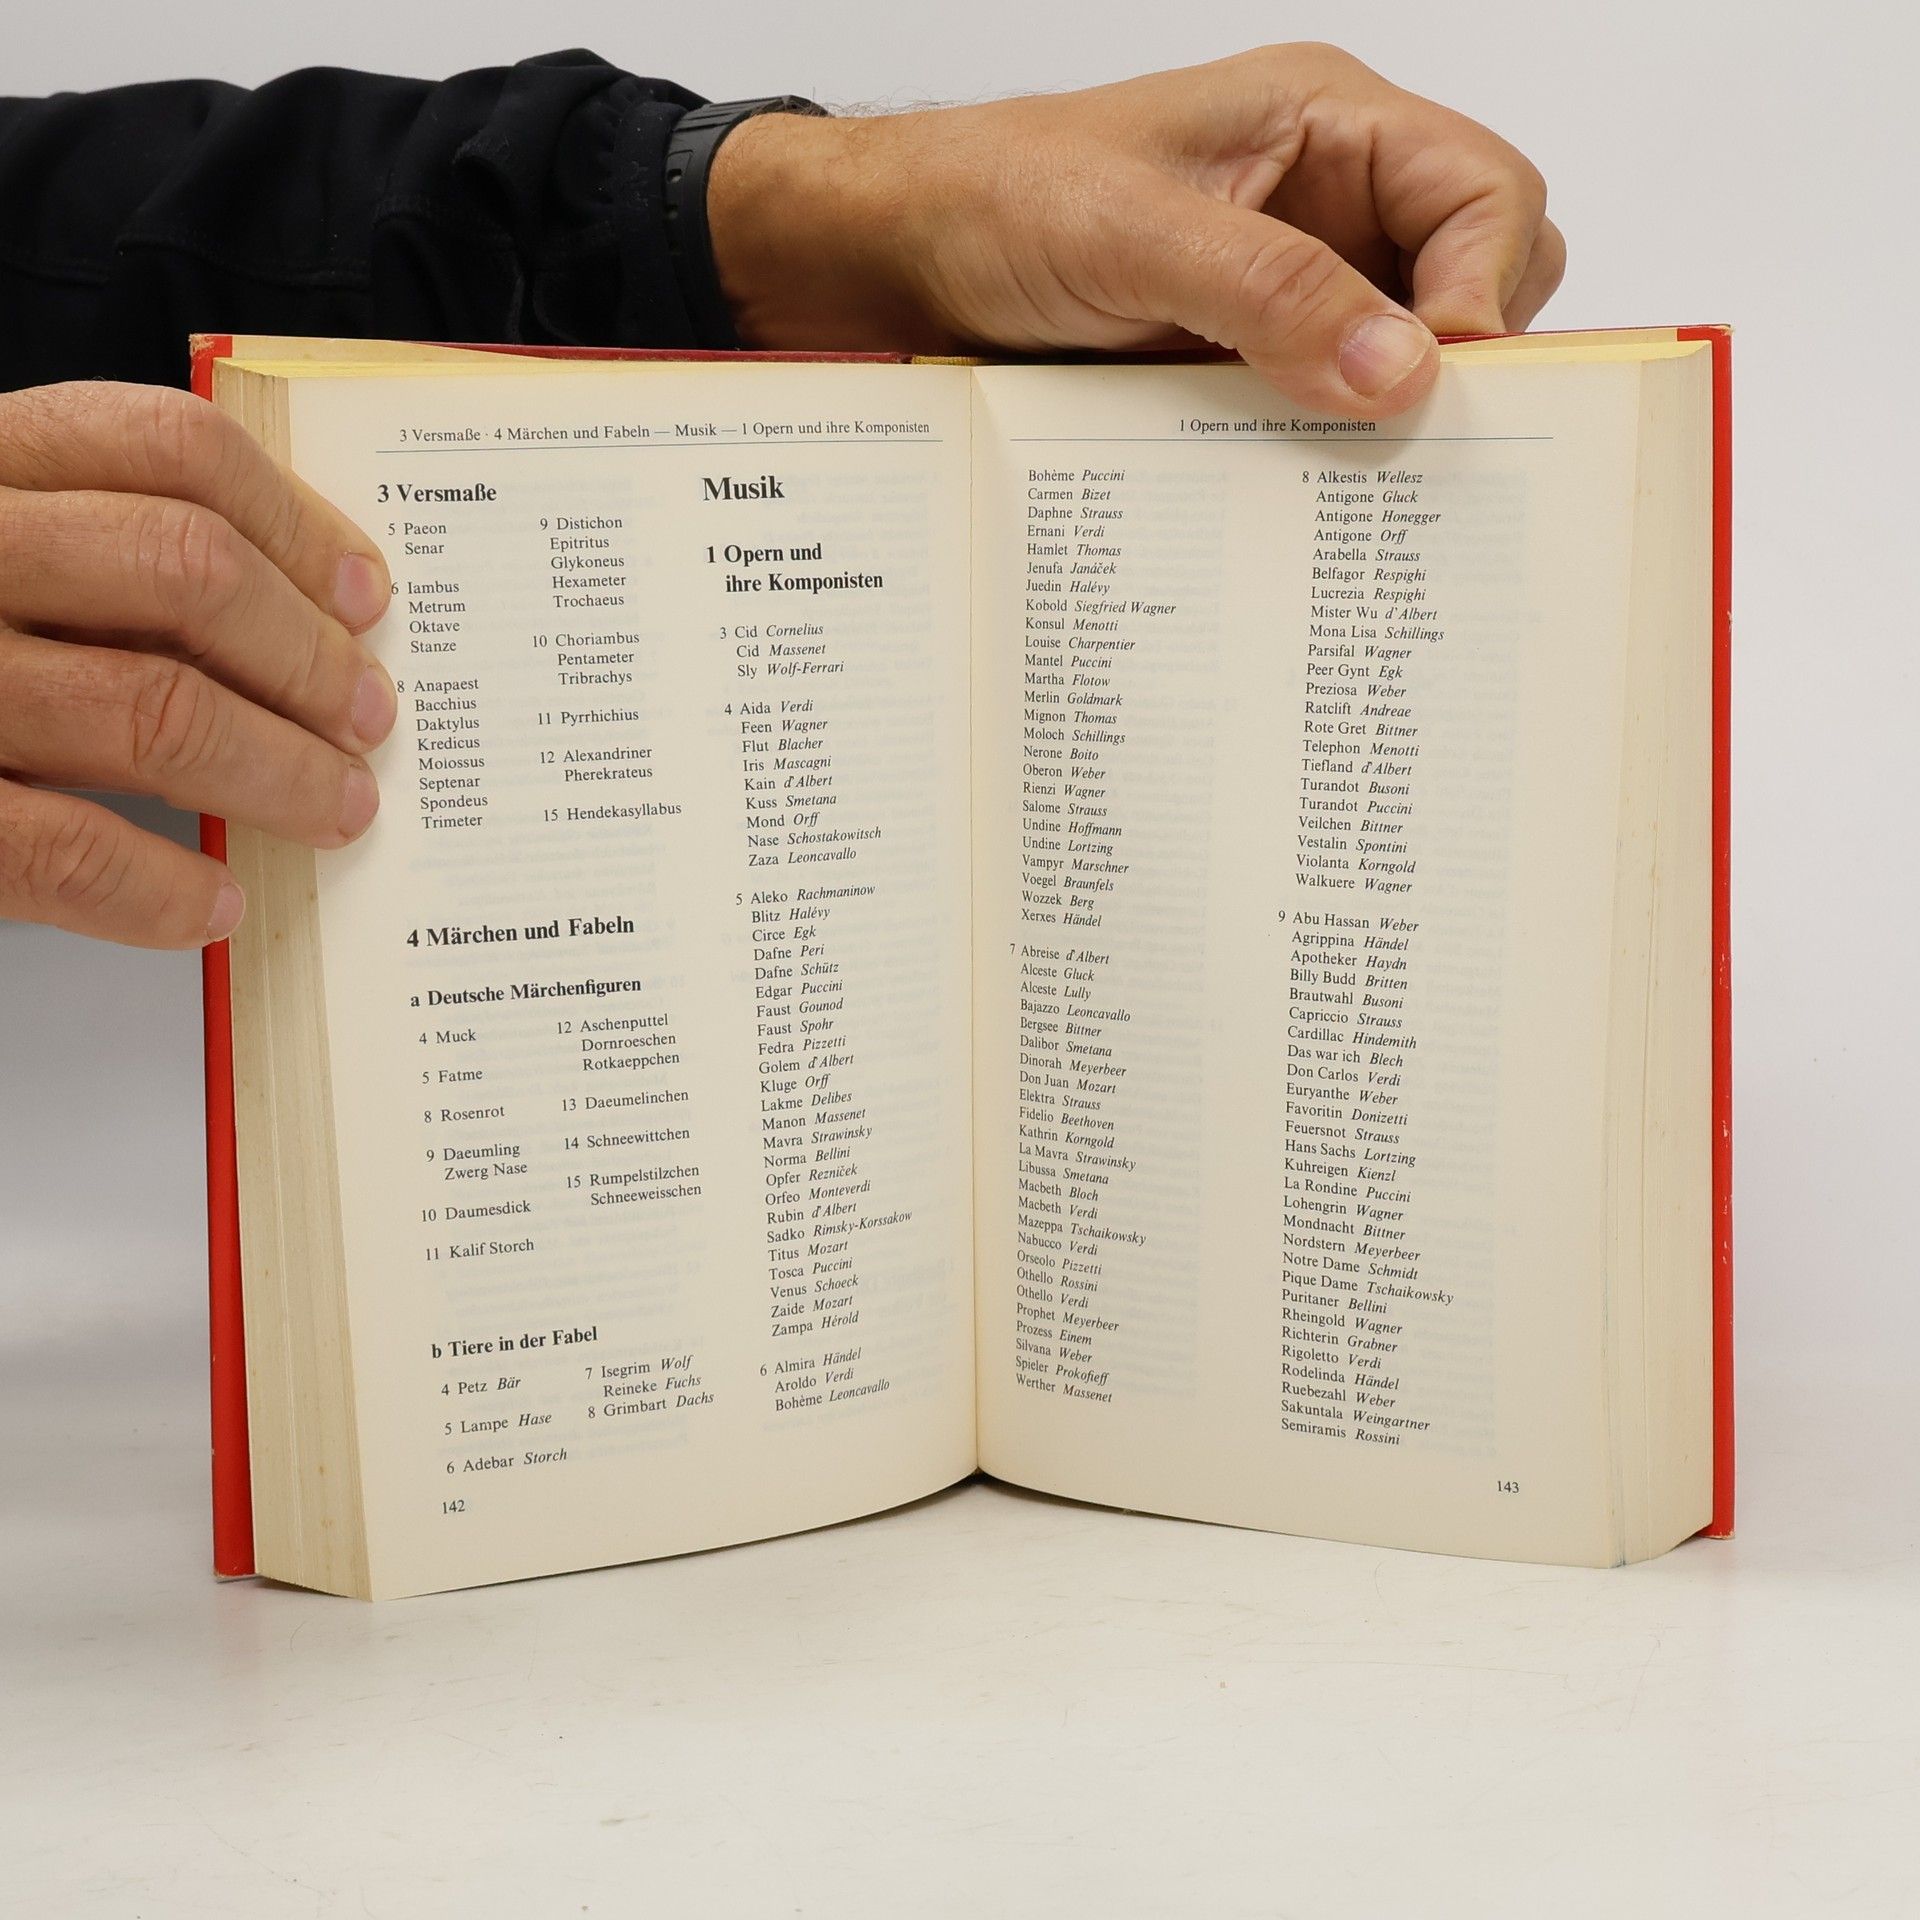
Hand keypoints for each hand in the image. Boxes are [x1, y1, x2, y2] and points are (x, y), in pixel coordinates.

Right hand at [0, 383, 394, 947]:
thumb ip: (93, 547)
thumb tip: (299, 614)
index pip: (167, 449)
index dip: (296, 524)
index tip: (367, 595)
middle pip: (184, 573)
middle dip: (307, 657)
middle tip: (370, 717)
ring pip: (150, 711)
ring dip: (277, 773)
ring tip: (337, 807)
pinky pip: (64, 853)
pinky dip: (163, 890)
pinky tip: (214, 903)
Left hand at [711, 44, 1564, 415]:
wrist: (907, 261)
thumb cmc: (1001, 199)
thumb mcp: (1135, 236)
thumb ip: (1271, 291)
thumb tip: (1404, 373)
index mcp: (1329, 122)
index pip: (1485, 190)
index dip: (1485, 286)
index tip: (1435, 382)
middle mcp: (1333, 198)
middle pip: (1478, 271)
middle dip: (1461, 356)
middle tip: (1408, 437)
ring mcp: (1298, 283)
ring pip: (1414, 352)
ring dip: (1397, 413)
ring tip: (1356, 473)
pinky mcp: (1257, 355)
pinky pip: (1335, 404)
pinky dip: (1337, 445)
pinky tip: (1306, 484)